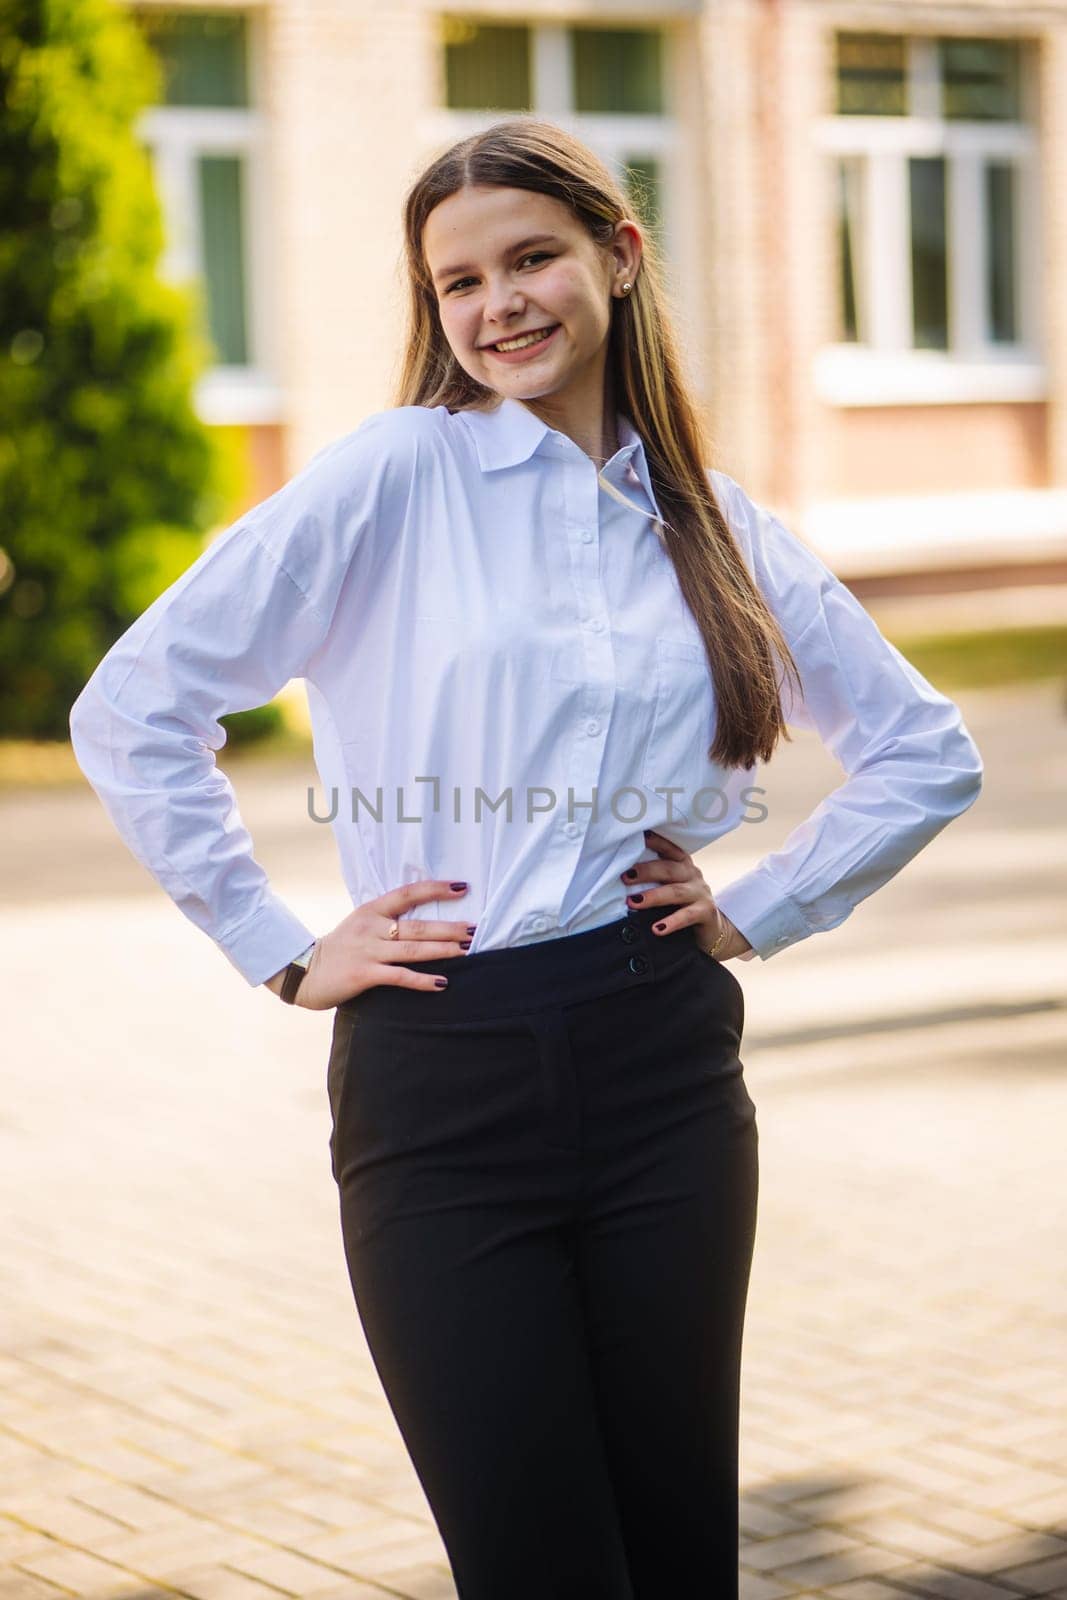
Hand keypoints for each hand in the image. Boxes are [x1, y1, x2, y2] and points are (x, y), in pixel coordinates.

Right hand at [269, 880, 474, 1008]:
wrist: (303, 971)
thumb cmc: (338, 950)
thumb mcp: (360, 925)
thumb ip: (386, 921)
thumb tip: (423, 922)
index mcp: (371, 910)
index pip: (408, 893)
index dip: (436, 889)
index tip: (462, 887)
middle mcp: (372, 927)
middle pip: (417, 925)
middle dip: (449, 927)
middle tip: (474, 928)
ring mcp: (368, 951)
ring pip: (413, 949)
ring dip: (443, 950)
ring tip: (467, 950)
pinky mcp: (365, 974)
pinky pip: (400, 976)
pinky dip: (422, 980)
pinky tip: (442, 983)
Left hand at [620, 828, 752, 960]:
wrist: (711, 929)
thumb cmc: (682, 905)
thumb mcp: (670, 888)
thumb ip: (654, 880)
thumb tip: (621, 878)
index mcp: (682, 865)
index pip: (669, 848)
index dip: (655, 841)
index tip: (637, 836)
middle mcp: (693, 874)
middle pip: (669, 869)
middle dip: (646, 871)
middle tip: (625, 877)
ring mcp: (700, 893)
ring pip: (675, 892)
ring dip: (653, 896)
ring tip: (633, 902)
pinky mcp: (706, 912)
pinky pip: (687, 916)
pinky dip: (671, 922)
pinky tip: (657, 928)